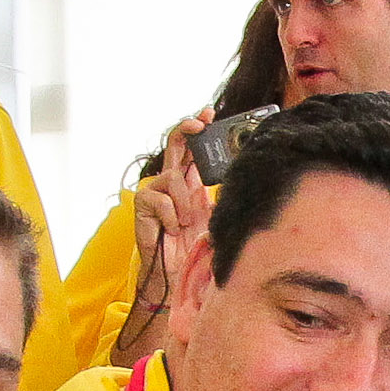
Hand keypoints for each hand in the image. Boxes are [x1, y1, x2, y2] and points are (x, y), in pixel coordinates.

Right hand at [118, 114, 216, 367]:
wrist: (173, 277)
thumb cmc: (195, 250)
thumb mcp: (214, 218)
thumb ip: (220, 196)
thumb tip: (247, 174)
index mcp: (189, 182)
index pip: (192, 148)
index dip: (198, 128)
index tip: (211, 113)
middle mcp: (171, 182)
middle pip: (175, 144)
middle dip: (187, 130)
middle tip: (200, 123)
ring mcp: (155, 192)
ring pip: (174, 178)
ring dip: (185, 202)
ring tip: (186, 224)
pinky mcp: (143, 205)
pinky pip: (161, 199)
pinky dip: (171, 216)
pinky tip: (173, 231)